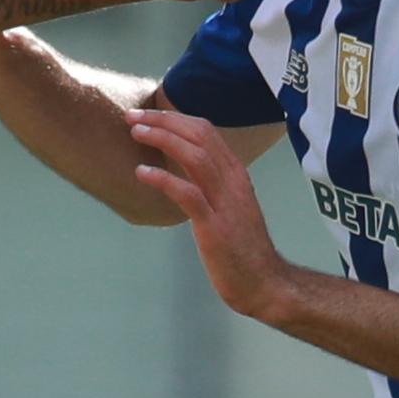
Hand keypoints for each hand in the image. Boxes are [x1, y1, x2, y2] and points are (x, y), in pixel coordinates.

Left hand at [127, 103, 283, 312]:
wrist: (265, 283)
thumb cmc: (243, 249)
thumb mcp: (229, 207)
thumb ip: (211, 186)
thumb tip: (182, 173)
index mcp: (236, 174)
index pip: (206, 131)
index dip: (174, 118)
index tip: (148, 115)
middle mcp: (234, 181)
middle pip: (199, 135)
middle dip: (164, 120)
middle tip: (133, 116)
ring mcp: (226, 202)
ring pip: (195, 156)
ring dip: (163, 138)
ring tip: (136, 132)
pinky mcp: (215, 226)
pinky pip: (188, 193)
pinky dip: (163, 178)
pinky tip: (142, 173)